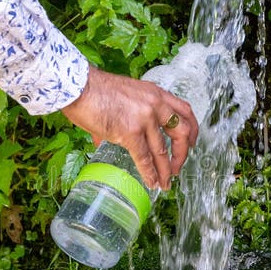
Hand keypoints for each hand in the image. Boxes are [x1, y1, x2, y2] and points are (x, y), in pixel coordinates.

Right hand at [61, 66, 198, 189]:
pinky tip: (152, 182)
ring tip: (165, 183)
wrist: (78, 86)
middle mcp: (155, 104)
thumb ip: (129, 113)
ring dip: (166, 170)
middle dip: (183, 153)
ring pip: (163, 150)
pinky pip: (144, 158)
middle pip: (182, 132)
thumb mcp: (125, 94)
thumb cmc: (94, 89)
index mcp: (155, 93)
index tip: (192, 142)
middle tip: (178, 167)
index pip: (184, 110)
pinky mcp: (130, 132)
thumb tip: (113, 137)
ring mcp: (144, 118)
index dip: (192, 129)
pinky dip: (150, 173)